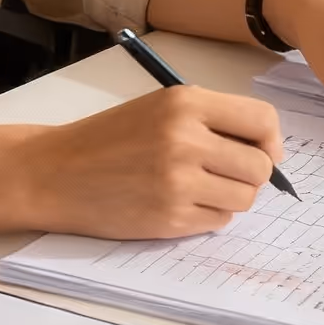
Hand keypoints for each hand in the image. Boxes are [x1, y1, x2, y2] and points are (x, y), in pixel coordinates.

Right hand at [22, 88, 283, 237]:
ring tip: (199, 188)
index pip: (262, 120)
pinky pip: (219, 222)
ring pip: (244, 198)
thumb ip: (213, 120)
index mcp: (186, 103)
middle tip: (226, 174)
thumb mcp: (161, 108)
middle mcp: (186, 139)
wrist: (54, 172)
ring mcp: (178, 182)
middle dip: (251, 174)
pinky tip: (180, 203)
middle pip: (259, 166)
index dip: (270, 140)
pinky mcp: (169, 218)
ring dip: (231, 197)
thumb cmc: (109, 139)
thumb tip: (268, 150)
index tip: (263, 150)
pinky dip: (208, 216)